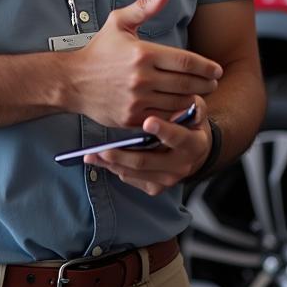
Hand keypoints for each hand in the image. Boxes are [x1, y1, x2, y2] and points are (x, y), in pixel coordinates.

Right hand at [63, 0, 221, 127]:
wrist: (73, 81)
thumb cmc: (98, 51)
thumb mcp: (119, 22)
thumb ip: (145, 6)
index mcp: (142, 53)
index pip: (186, 61)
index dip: (206, 67)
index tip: (216, 70)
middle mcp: (141, 78)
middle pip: (187, 83)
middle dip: (206, 84)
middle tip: (213, 82)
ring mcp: (137, 99)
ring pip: (178, 102)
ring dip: (193, 98)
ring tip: (198, 93)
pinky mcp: (133, 117)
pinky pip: (164, 118)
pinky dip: (176, 113)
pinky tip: (180, 106)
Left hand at [84, 97, 210, 196]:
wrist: (195, 152)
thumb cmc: (189, 124)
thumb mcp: (195, 111)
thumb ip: (190, 104)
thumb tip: (182, 99)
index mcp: (193, 144)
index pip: (178, 137)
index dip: (163, 130)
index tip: (148, 121)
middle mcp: (181, 166)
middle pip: (147, 161)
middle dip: (122, 155)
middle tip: (103, 149)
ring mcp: (168, 179)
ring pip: (135, 173)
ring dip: (111, 164)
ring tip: (91, 155)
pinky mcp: (156, 187)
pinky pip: (131, 179)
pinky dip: (115, 169)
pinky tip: (101, 160)